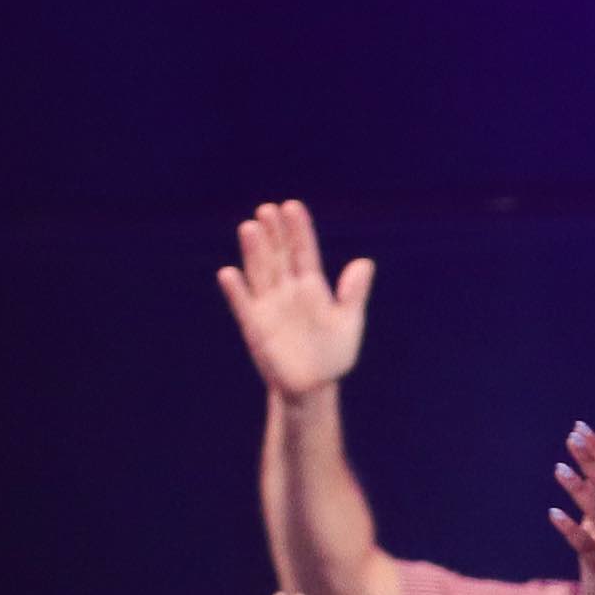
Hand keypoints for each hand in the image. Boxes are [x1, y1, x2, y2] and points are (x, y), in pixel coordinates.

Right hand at [216, 200, 374, 399]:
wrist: (312, 387)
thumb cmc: (333, 355)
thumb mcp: (349, 323)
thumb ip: (353, 294)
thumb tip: (365, 262)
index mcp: (312, 287)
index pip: (304, 251)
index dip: (298, 230)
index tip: (292, 207)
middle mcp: (288, 291)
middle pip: (279, 256)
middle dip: (274, 234)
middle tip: (267, 209)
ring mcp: (269, 306)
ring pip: (260, 273)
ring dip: (254, 252)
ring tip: (250, 228)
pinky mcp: (254, 325)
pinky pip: (243, 305)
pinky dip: (236, 291)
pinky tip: (229, 274)